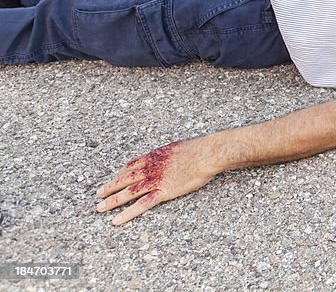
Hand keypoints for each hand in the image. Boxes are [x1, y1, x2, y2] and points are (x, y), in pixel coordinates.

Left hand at [95, 138, 219, 225]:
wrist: (206, 154)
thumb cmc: (198, 149)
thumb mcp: (176, 147)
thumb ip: (167, 153)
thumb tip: (168, 155)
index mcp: (153, 156)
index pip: (131, 165)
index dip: (120, 173)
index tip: (115, 178)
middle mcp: (150, 168)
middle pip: (125, 179)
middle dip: (110, 187)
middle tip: (98, 194)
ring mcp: (155, 180)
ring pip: (128, 192)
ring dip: (112, 200)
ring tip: (100, 208)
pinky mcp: (163, 192)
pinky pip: (142, 204)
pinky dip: (128, 213)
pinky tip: (117, 220)